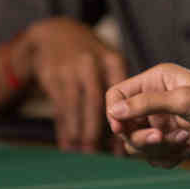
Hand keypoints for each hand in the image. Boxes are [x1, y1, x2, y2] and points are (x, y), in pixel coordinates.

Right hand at [16, 17, 126, 151]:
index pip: (119, 93)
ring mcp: (69, 70)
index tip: (125, 140)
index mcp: (112, 60)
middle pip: (94, 102)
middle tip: (102, 153)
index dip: (122, 119)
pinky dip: (64, 130)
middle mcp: (90, 63)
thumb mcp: (111, 63)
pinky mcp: (52, 78)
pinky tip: (68, 146)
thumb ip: (125, 88)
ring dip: (78, 133)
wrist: (55, 34)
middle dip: (96, 130)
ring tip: (83, 154)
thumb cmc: (92, 56)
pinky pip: (59, 109)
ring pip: (74, 107)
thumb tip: (138, 127)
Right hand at [105, 64, 189, 167]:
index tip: (122, 127)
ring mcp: (164, 122)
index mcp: (156, 80)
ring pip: (138, 144)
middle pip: (124, 125)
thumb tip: (114, 111)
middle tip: (161, 139)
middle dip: (140, 137)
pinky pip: (154, 157)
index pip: (117, 95)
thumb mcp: (183, 100)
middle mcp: (156, 100)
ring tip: (183, 142)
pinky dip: (167, 158)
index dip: (115, 113)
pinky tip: (187, 151)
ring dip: (157, 149)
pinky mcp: (174, 141)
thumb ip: (146, 104)